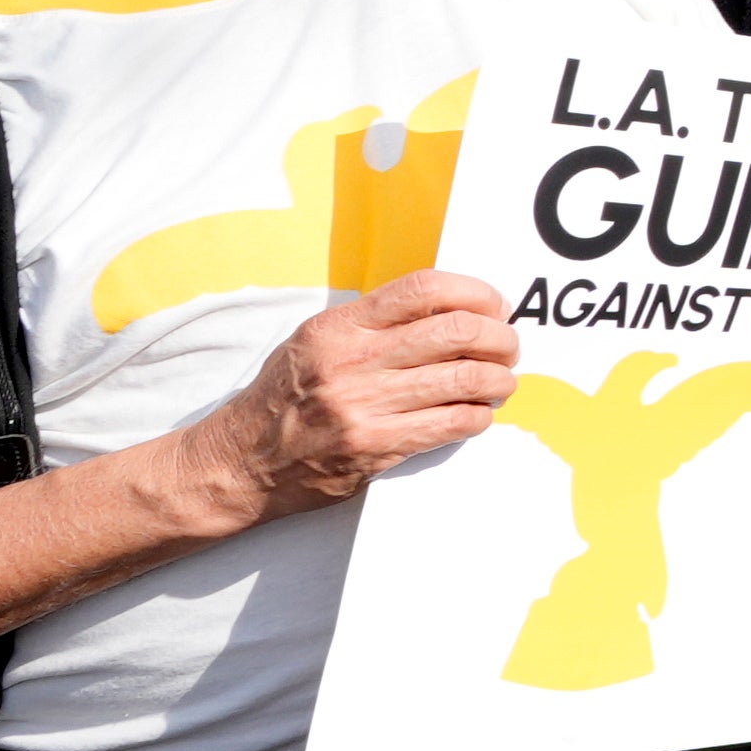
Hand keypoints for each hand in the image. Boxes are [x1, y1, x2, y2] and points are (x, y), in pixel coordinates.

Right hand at [188, 273, 524, 524]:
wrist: (241, 462)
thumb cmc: (284, 399)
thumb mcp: (315, 342)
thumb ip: (373, 323)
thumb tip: (449, 310)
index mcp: (338, 327)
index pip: (424, 289)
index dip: (475, 292)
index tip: (495, 305)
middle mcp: (350, 361)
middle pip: (456, 332)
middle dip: (499, 338)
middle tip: (508, 347)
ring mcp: (362, 405)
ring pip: (464, 379)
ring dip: (498, 380)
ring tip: (500, 382)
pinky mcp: (374, 446)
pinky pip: (452, 424)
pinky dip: (478, 416)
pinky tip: (477, 414)